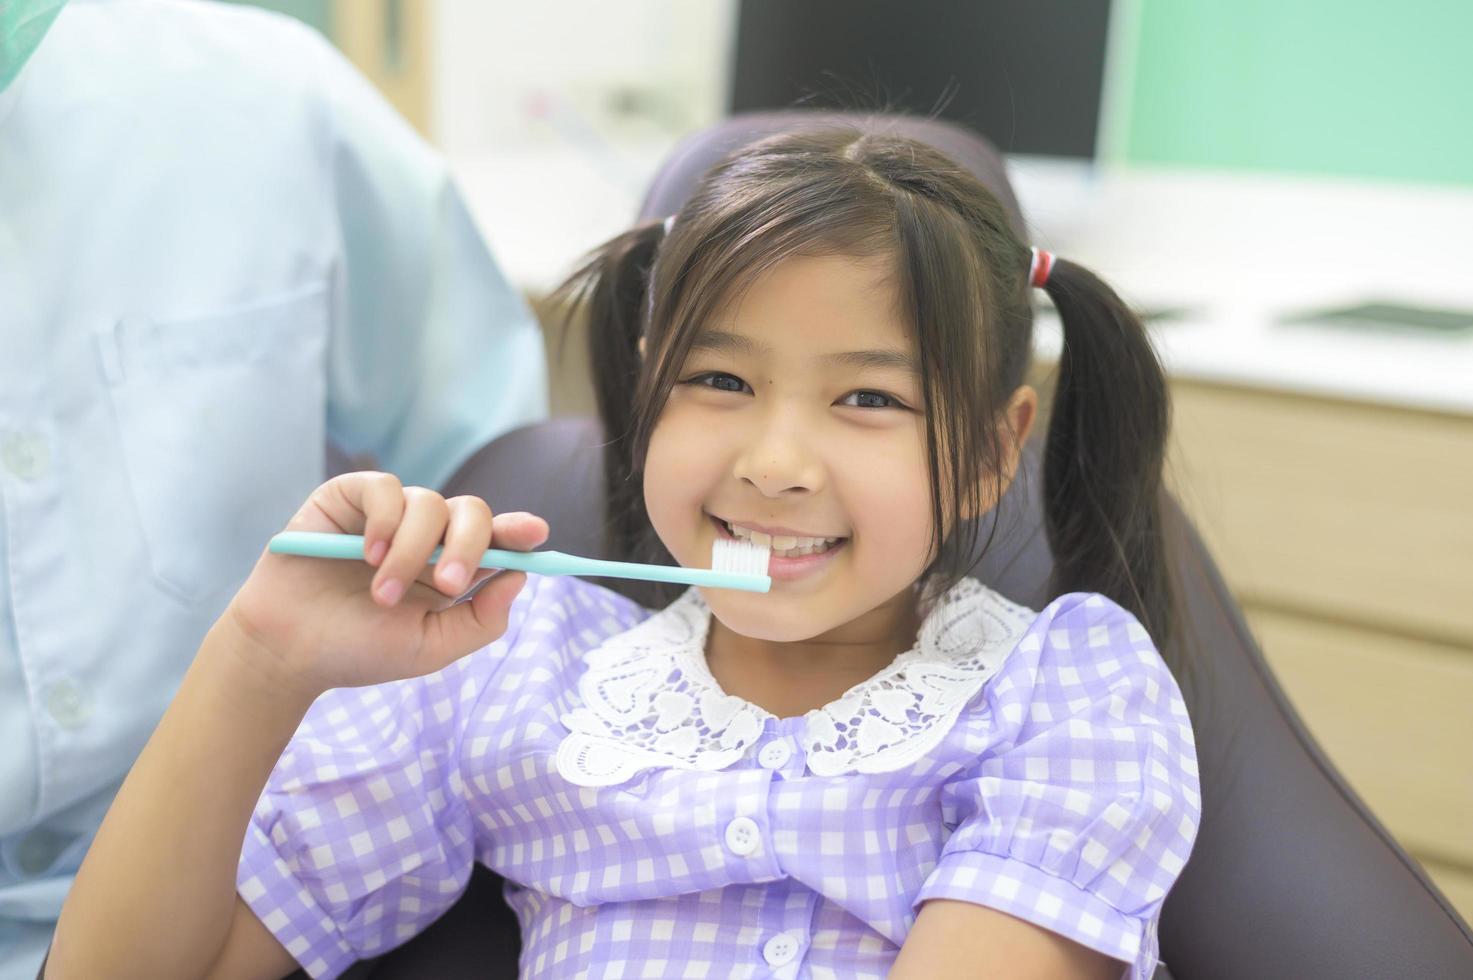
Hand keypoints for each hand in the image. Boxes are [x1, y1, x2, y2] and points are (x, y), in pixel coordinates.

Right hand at [224, 471, 546, 697]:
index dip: (519, 531)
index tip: (536, 535)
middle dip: (469, 546)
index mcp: (451, 568)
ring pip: (429, 503)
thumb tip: (520, 577)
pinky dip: (384, 519)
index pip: (497, 540)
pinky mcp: (349, 497)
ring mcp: (389, 514)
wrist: (289, 650)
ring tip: (381, 592)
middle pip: (472, 512)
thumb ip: (481, 620)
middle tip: (446, 586)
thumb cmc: (358, 650)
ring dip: (411, 551)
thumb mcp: (431, 648)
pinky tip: (366, 553)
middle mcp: (426, 536)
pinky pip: (385, 488)